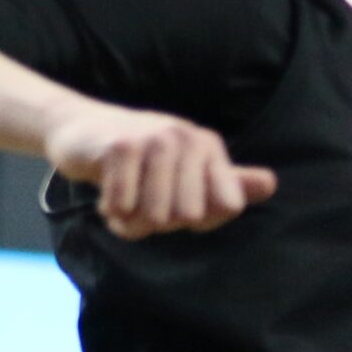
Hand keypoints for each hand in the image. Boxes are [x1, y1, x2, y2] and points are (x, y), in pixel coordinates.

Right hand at [42, 101, 276, 238]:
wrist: (80, 130)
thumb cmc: (141, 159)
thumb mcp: (188, 170)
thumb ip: (228, 183)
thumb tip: (271, 184)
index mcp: (208, 146)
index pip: (227, 206)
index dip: (202, 218)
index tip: (180, 200)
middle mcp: (187, 138)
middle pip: (189, 217)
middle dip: (162, 221)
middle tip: (144, 198)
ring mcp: (154, 140)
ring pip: (155, 217)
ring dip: (133, 221)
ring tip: (126, 199)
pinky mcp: (120, 148)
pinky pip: (123, 208)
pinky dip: (111, 212)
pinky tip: (107, 194)